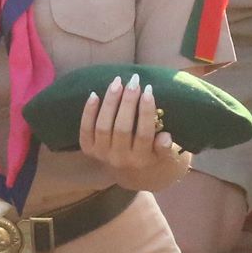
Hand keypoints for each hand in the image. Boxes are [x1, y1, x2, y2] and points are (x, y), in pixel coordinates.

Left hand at [77, 72, 190, 192]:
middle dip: (128, 102)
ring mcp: (102, 155)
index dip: (146, 112)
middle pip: (122, 128)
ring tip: (118, 83)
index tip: (148, 90)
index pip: (144, 134)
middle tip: (134, 81)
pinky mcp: (88, 149)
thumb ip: (164, 146)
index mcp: (141, 160)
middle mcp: (120, 159)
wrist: (127, 171)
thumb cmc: (149, 152)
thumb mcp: (162, 153)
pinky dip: (88, 112)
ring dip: (110, 102)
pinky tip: (94, 94)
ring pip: (103, 126)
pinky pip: (86, 129)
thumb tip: (165, 137)